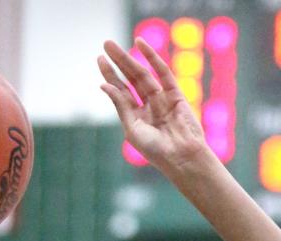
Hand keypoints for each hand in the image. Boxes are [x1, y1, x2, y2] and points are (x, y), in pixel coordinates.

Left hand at [98, 37, 207, 177]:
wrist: (181, 157)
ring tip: (115, 45)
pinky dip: (152, 58)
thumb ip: (121, 105)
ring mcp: (162, 98)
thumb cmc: (156, 150)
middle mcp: (148, 105)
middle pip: (130, 78)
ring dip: (129, 58)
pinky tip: (140, 44)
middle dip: (118, 61)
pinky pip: (162, 72)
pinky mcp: (175, 93)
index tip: (100, 59)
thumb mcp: (132, 128)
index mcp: (136, 117)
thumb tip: (104, 85)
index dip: (110, 75)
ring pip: (143, 73)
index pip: (121, 91)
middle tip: (106, 43)